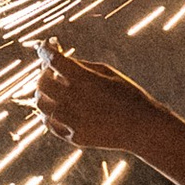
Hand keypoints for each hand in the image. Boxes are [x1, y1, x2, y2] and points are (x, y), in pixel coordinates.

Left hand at [33, 36, 165, 158]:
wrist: (143, 127)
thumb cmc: (127, 94)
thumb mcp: (108, 72)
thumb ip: (81, 66)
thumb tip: (58, 61)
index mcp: (84, 79)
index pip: (53, 60)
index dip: (45, 50)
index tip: (43, 47)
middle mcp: (75, 100)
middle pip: (42, 83)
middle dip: (44, 74)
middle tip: (51, 73)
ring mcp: (73, 121)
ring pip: (41, 105)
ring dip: (44, 95)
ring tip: (54, 93)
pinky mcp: (75, 137)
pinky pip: (51, 124)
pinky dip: (50, 114)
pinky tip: (59, 109)